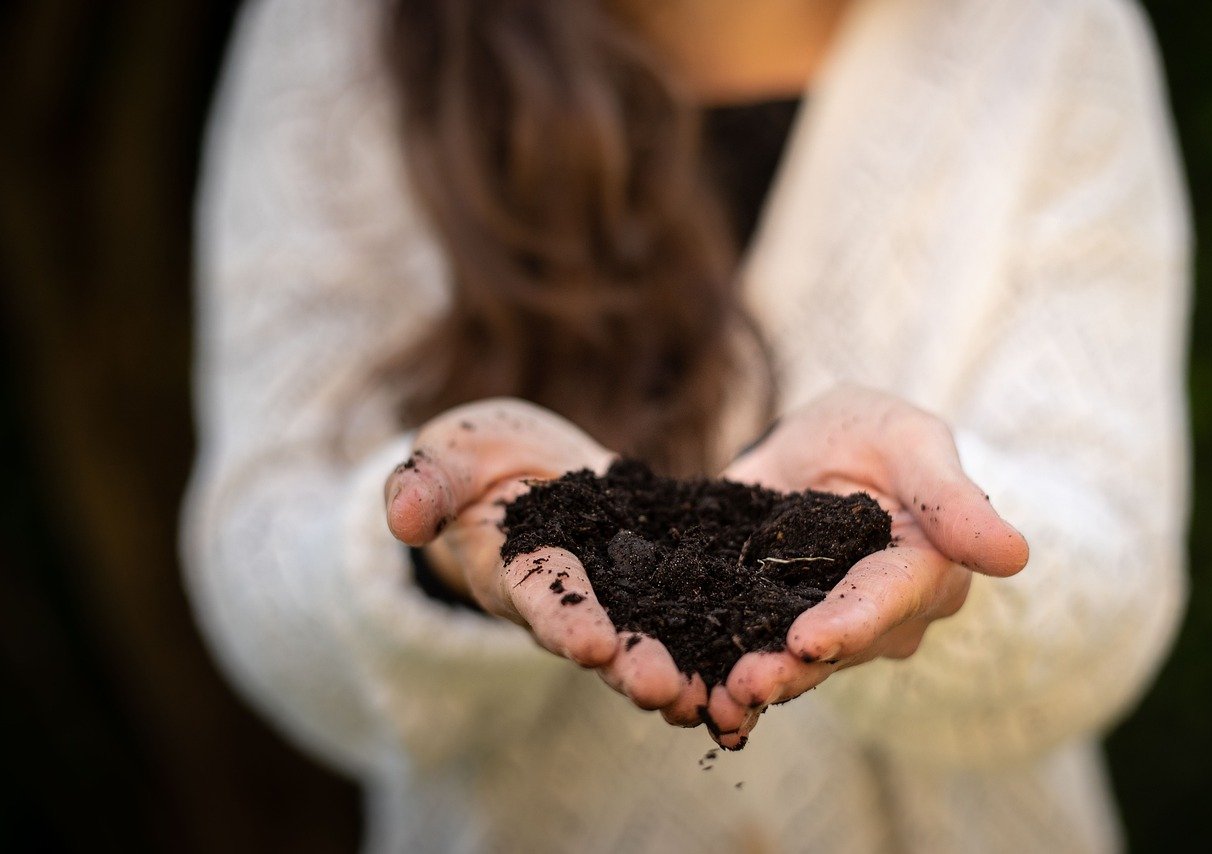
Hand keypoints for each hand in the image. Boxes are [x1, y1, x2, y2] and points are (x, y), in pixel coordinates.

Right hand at [383, 398, 706, 721]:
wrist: (531, 466)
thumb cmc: (479, 459)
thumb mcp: (449, 455)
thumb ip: (428, 481)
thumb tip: (401, 515)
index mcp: (518, 570)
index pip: (539, 598)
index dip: (562, 619)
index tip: (588, 642)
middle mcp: (573, 599)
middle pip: (604, 637)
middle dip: (631, 663)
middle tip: (664, 688)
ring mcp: (620, 594)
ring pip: (655, 639)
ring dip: (685, 671)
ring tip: (721, 698)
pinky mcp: (663, 577)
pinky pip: (695, 610)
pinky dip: (724, 636)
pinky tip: (763, 659)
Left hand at [711, 385, 1029, 739]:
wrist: (818, 445)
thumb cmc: (876, 435)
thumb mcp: (910, 441)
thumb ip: (950, 497)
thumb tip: (1014, 555)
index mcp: (923, 569)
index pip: (889, 599)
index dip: (852, 621)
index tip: (811, 639)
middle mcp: (882, 615)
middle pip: (839, 647)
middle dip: (792, 668)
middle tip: (746, 684)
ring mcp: (830, 628)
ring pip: (796, 664)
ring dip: (757, 684)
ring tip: (718, 701)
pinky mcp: (778, 626)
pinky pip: (757, 655)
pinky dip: (724, 678)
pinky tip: (696, 703)